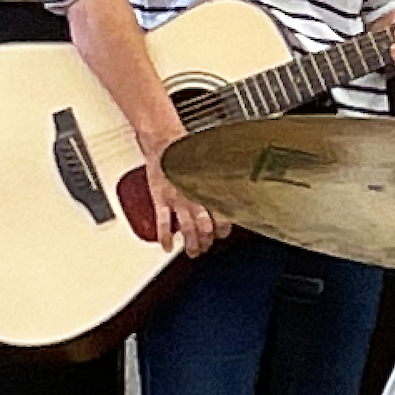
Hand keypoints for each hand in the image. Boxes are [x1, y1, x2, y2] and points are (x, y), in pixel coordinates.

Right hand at [137, 125, 219, 257]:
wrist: (164, 141)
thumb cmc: (186, 152)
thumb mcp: (210, 167)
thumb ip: (218, 183)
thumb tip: (234, 191)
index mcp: (209, 189)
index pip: (221, 215)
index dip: (224, 228)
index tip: (223, 234)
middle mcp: (194, 197)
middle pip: (205, 227)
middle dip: (207, 240)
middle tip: (207, 247)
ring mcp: (176, 200)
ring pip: (187, 229)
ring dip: (191, 244)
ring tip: (193, 252)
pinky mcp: (160, 200)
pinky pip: (163, 223)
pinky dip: (165, 237)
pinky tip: (167, 246)